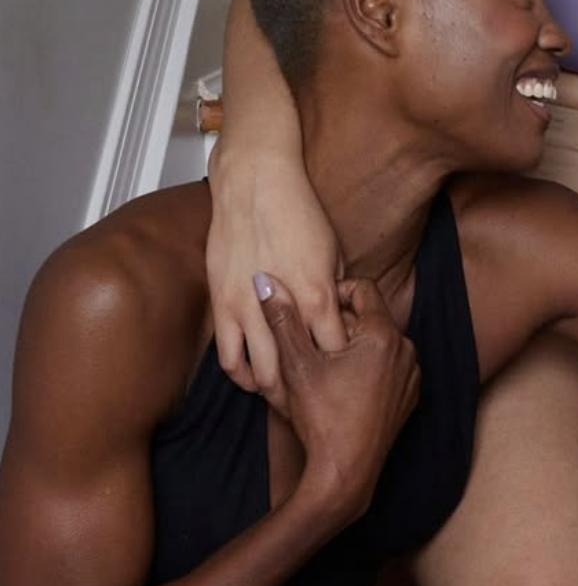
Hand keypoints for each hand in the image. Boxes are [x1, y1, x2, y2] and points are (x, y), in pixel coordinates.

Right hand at [207, 138, 345, 390]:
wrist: (254, 184)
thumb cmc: (298, 211)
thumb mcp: (333, 252)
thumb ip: (334, 292)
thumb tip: (337, 320)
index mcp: (318, 293)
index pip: (336, 351)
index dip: (342, 370)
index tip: (347, 381)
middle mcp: (283, 306)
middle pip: (298, 371)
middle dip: (309, 392)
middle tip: (317, 402)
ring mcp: (247, 307)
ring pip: (261, 372)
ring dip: (274, 390)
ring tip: (285, 398)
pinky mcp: (221, 304)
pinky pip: (228, 356)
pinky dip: (243, 375)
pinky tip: (255, 379)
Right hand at [255, 273, 418, 525]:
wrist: (346, 473)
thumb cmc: (321, 418)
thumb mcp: (296, 365)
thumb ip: (282, 318)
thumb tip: (265, 280)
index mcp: (384, 335)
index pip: (363, 288)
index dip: (334, 291)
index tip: (312, 305)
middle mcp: (407, 350)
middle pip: (371, 317)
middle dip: (341, 322)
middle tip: (311, 337)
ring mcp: (412, 375)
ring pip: (379, 343)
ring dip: (354, 345)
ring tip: (323, 362)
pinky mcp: (409, 397)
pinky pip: (388, 368)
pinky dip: (368, 367)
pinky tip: (342, 385)